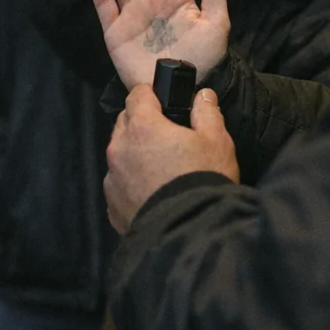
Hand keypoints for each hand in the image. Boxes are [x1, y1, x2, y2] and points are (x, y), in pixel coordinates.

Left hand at [104, 84, 238, 232]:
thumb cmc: (203, 180)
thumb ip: (207, 112)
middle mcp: (119, 148)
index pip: (138, 94)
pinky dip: (130, 182)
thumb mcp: (216, 141)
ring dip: (133, 153)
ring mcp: (112, 179)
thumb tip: (203, 95)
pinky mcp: (112, 207)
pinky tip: (151, 192)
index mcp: (142, 126)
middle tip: (165, 134)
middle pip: (124, 122)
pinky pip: (119, 184)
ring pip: (119, 153)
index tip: (164, 101)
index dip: (152, 94)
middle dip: (141, 121)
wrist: (190, 235)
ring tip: (158, 166)